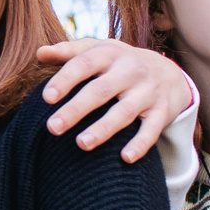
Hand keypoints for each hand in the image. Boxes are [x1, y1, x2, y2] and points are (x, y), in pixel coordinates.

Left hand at [34, 38, 193, 162]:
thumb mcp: (100, 50)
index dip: (65, 80)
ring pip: (124, 112)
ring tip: (82, 144)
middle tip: (53, 127)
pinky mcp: (162, 111)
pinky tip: (125, 158)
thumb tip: (39, 53)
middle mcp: (130, 70)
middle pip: (100, 91)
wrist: (170, 72)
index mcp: (110, 54)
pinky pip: (152, 129)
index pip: (84, 64)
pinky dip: (141, 144)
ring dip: (103, 129)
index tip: (46, 97)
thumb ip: (70, 52)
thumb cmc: (121, 63)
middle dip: (76, 109)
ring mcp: (148, 91)